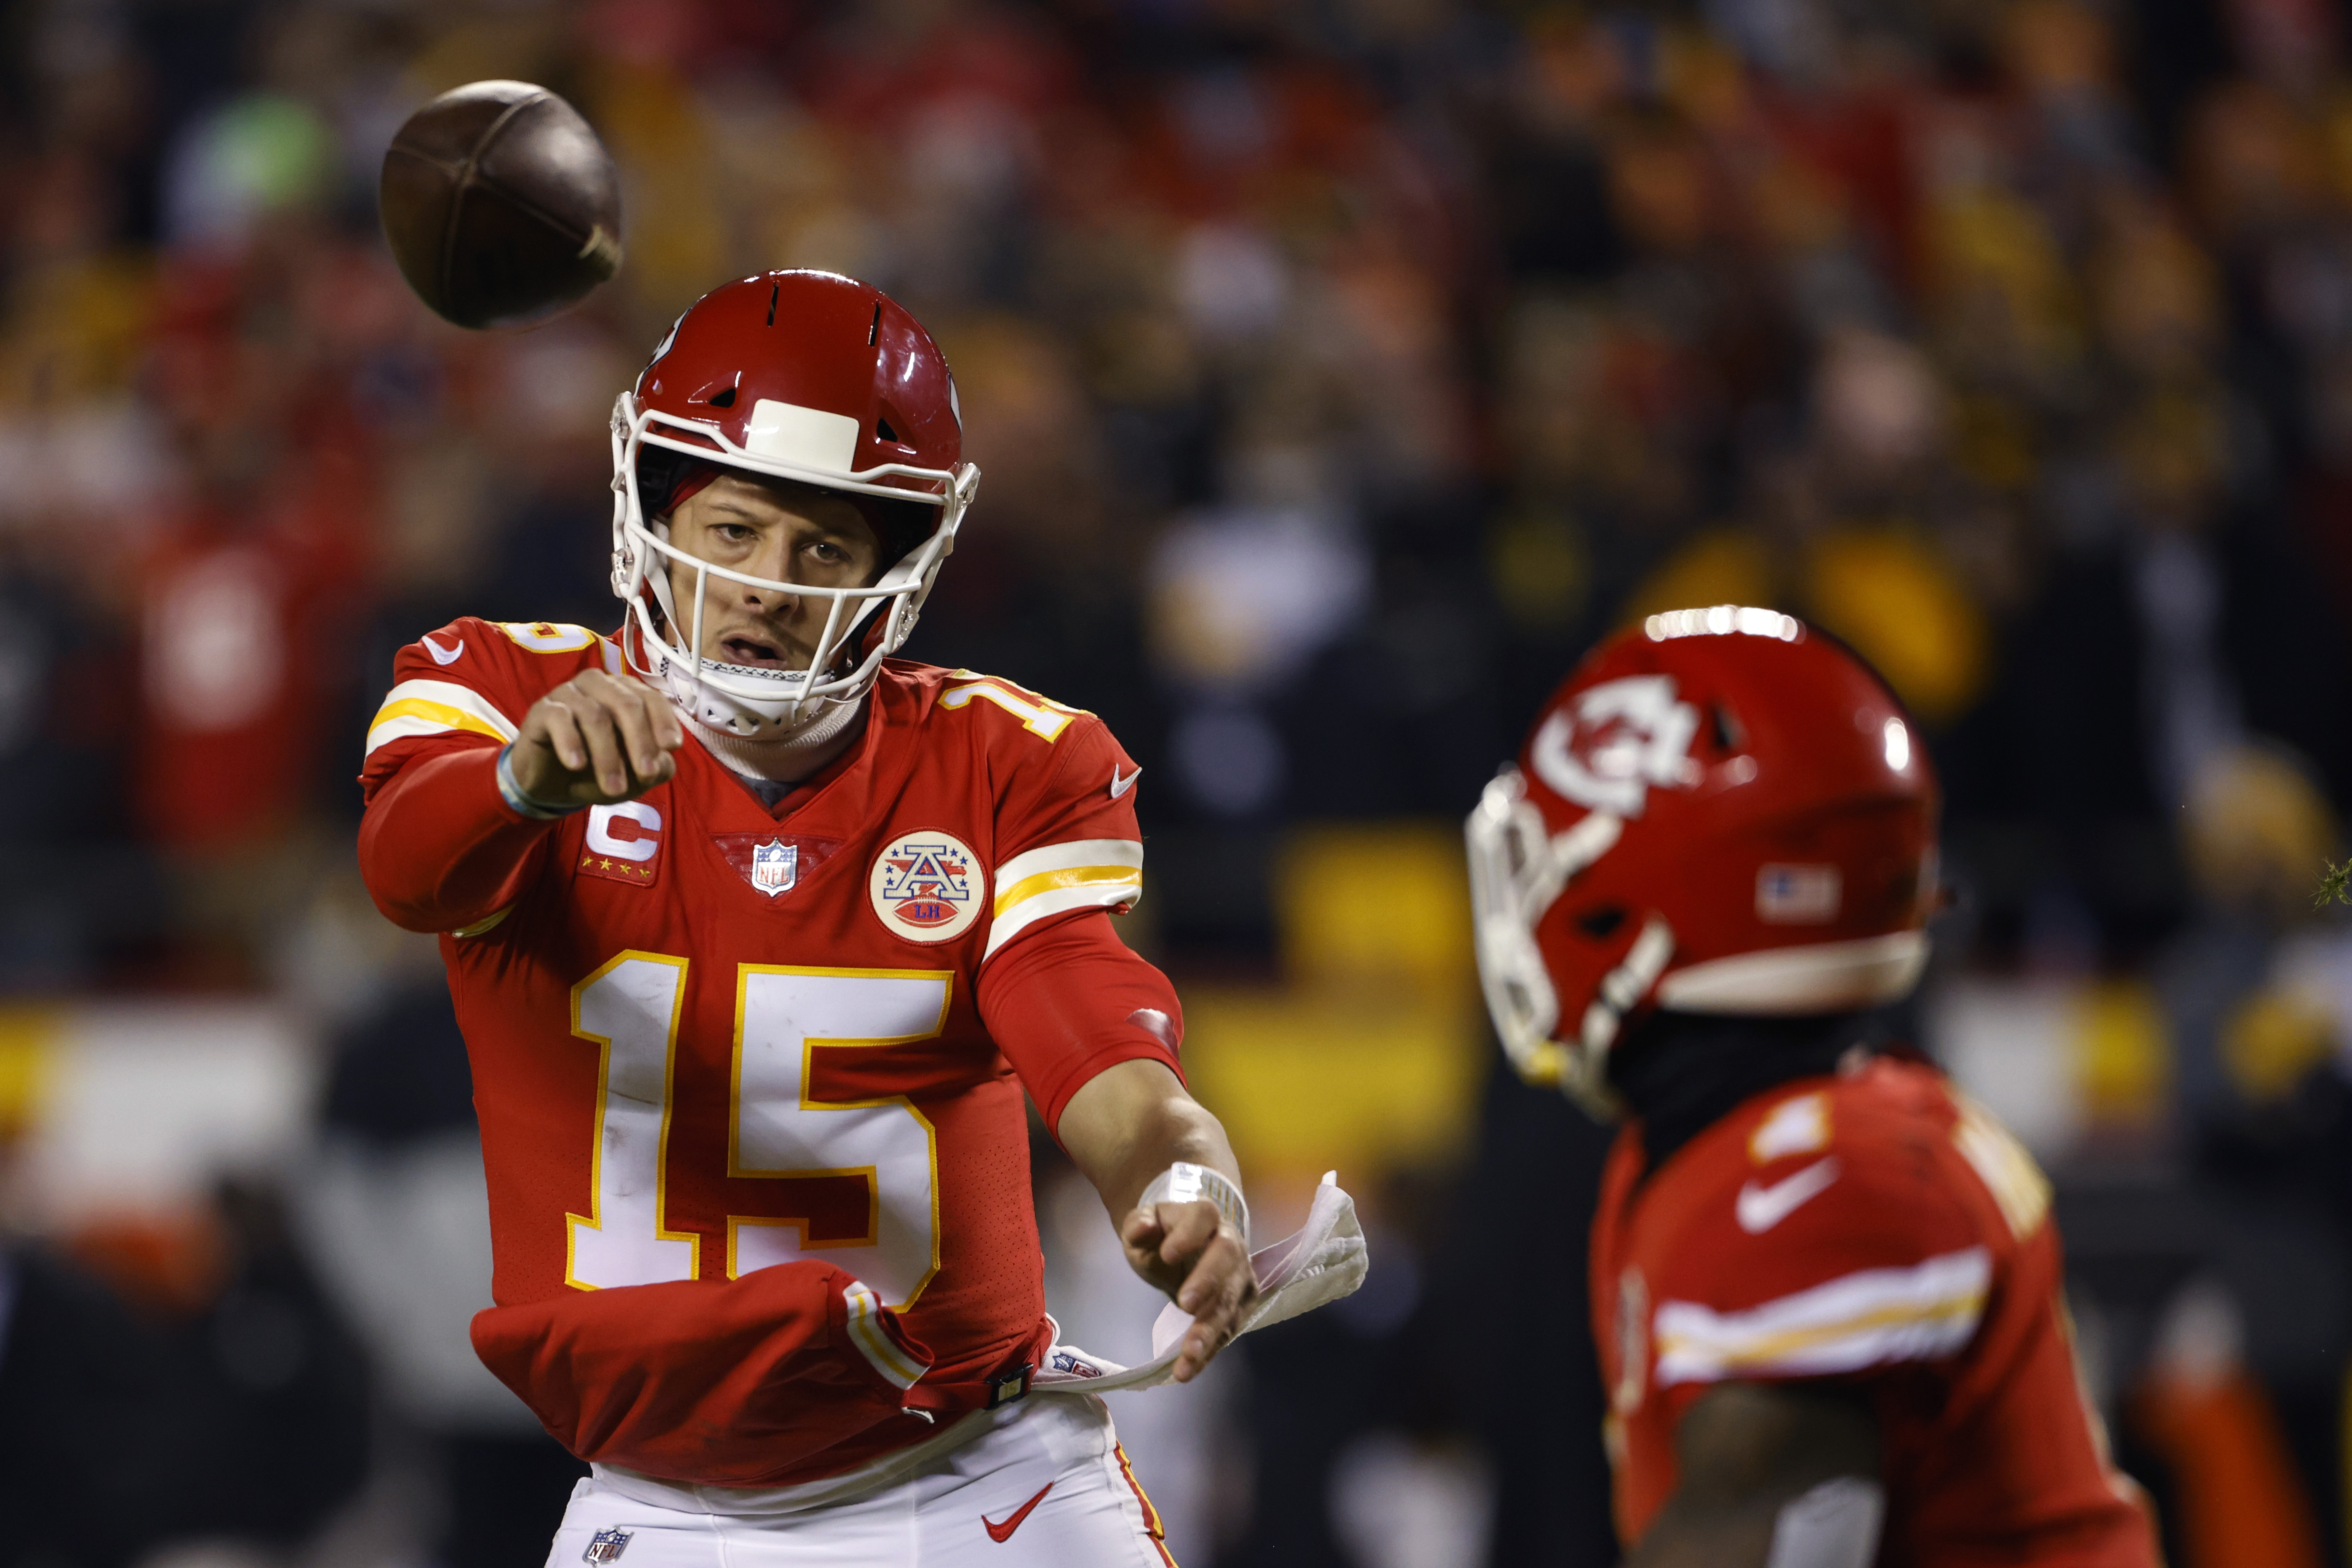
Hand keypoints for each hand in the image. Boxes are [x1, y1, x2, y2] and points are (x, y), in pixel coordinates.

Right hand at [510, 669, 683, 805]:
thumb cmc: (597, 771)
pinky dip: (570, 742)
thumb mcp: (632, 776)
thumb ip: (655, 767)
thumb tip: (665, 761)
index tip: (672, 747)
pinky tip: (577, 765)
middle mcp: (599, 685)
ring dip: (607, 755)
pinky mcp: (541, 709)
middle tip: (646, 774)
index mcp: (625, 693)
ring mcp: (568, 694)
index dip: (663, 720)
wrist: (550, 784)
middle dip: (640, 741)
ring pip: (595, 714)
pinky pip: (558, 717)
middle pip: (626, 704)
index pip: (651, 698)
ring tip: (614, 789)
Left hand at [1119, 1197, 1256, 1382]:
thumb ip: (1138, 1224)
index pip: (1204, 1216)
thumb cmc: (1161, 1236)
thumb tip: (1141, 1230)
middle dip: (1208, 1282)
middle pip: (1227, 1259)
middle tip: (1185, 1305)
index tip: (1167, 1254)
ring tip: (1187, 1357)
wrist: (1183, 1249)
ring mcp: (1240, 1276)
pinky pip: (1226, 1331)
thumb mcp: (1142, 1225)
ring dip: (1209, 1331)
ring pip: (1229, 1302)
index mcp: (1204, 1216)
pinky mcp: (1240, 1306)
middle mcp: (1230, 1243)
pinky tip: (1186, 1371)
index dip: (1190, 1234)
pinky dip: (1207, 1353)